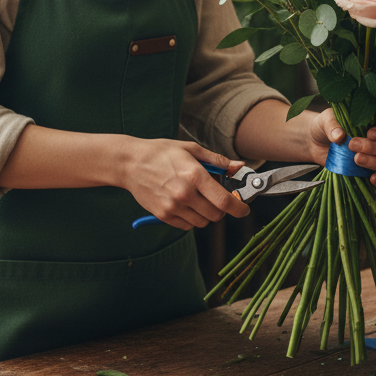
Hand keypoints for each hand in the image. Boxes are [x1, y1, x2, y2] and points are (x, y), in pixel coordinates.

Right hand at [122, 138, 249, 230]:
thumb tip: (238, 166)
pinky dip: (191, 218)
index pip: (225, 201)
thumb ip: (217, 161)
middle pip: (216, 215)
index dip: (239, 208)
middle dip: (222, 209)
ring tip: (197, 198)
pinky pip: (187, 225)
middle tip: (216, 197)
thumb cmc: (161, 153)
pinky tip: (185, 203)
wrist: (130, 163)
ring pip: (203, 222)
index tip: (244, 209)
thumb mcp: (191, 149)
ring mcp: (173, 207)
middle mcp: (185, 194)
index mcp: (195, 175)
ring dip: (206, 214)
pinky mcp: (163, 215)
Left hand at [306, 109, 375, 192]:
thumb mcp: (326, 120)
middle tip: (353, 145)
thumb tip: (339, 136)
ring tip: (356, 159)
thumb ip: (333, 125)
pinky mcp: (370, 174)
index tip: (370, 133)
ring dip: (375, 162)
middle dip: (374, 147)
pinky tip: (371, 178)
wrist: (316, 142)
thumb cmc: (326, 126)